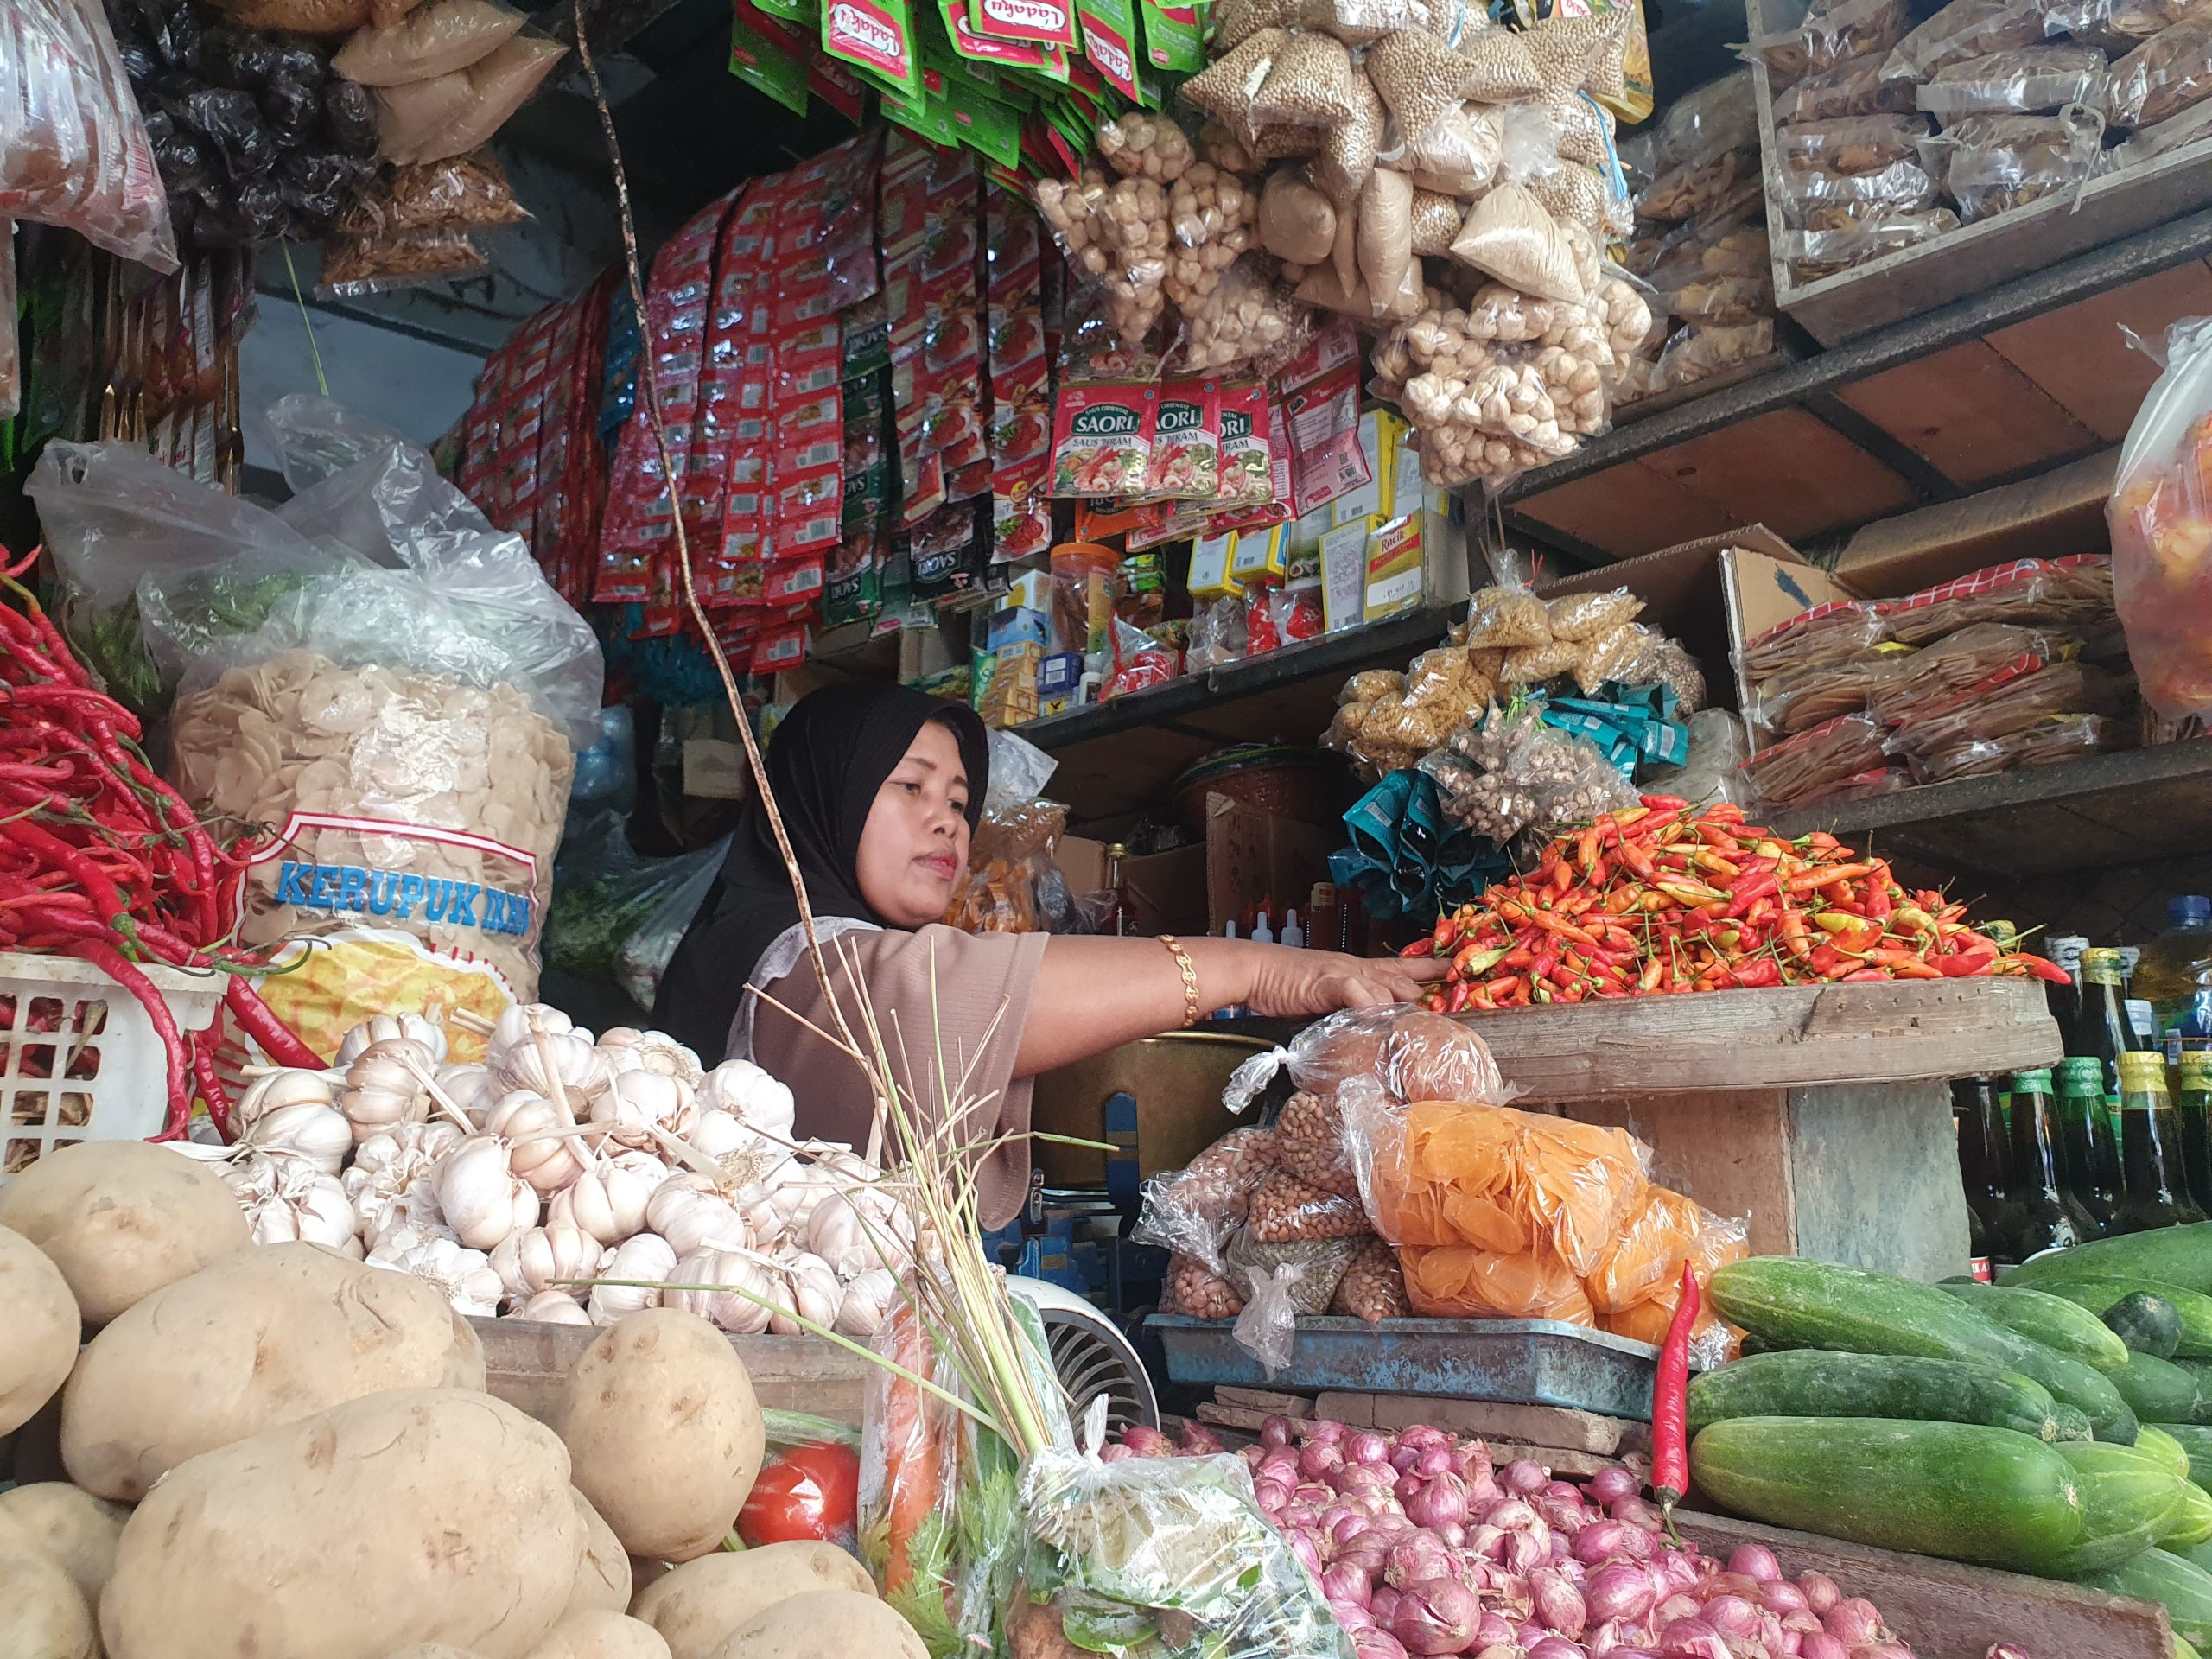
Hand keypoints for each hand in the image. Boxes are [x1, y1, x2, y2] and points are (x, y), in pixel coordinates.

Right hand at [1243, 945, 1443, 1018]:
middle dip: (1426, 999)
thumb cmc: (1286, 984)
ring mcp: (1345, 972)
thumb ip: (1347, 1011)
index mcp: (1358, 969)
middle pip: (1404, 981)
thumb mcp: (1325, 997)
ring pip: (1388, 987)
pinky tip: (1380, 1020)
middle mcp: (1358, 968)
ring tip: (1419, 1029)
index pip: (1403, 967)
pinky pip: (1359, 993)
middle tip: (1444, 1019)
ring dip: (1404, 1008)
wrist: (1256, 971)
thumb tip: (1368, 1030)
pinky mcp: (1329, 981)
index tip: (1458, 969)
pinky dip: (1373, 1007)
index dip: (1431, 969)